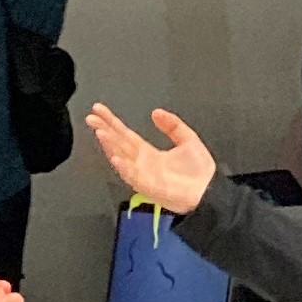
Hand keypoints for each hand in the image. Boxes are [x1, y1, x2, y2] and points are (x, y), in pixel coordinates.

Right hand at [84, 100, 216, 213]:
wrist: (210, 191)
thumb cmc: (199, 171)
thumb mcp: (188, 139)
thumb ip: (172, 125)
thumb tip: (155, 112)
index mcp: (148, 153)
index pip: (125, 134)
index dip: (112, 122)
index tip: (99, 110)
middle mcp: (141, 163)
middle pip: (118, 144)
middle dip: (104, 130)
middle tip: (91, 118)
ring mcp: (142, 175)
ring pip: (121, 158)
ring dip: (110, 145)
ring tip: (100, 132)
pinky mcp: (148, 186)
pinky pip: (132, 176)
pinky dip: (123, 166)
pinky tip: (115, 157)